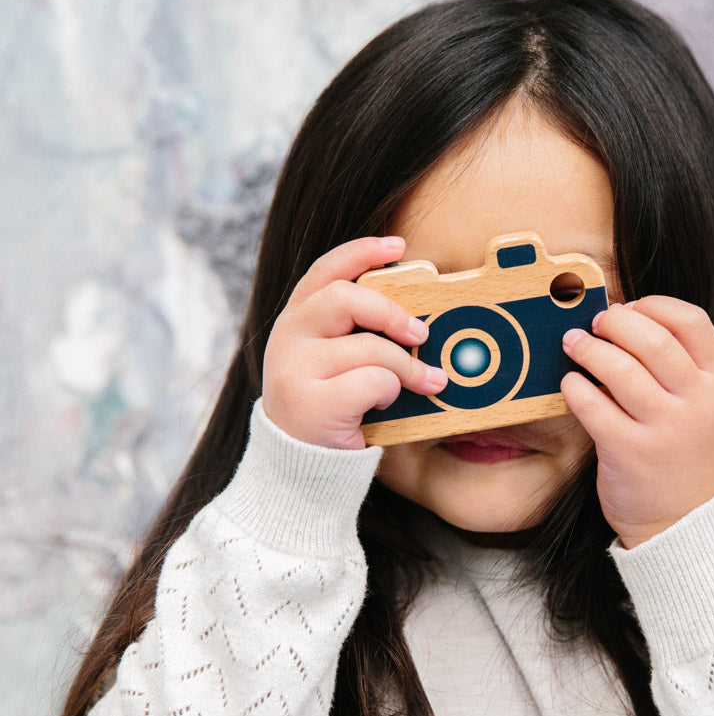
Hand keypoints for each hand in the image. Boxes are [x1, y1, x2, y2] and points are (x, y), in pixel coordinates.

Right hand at [262, 237, 447, 448]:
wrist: (300, 468)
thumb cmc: (332, 410)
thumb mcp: (336, 363)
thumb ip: (359, 334)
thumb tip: (419, 318)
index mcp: (295, 321)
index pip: (325, 271)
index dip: (362, 252)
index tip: (398, 246)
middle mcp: (287, 338)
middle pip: (345, 298)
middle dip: (392, 313)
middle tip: (421, 334)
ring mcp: (295, 371)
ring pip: (368, 347)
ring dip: (406, 366)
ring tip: (424, 382)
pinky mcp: (312, 404)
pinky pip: (372, 381)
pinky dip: (391, 391)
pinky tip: (386, 403)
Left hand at [560, 297, 713, 547]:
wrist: (682, 522)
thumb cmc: (681, 453)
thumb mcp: (700, 407)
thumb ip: (677, 367)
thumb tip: (621, 316)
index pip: (693, 321)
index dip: (655, 305)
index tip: (630, 306)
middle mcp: (696, 403)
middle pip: (653, 339)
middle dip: (615, 321)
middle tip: (594, 321)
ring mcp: (664, 429)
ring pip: (620, 368)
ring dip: (588, 348)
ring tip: (573, 344)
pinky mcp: (629, 452)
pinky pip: (593, 406)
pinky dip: (575, 387)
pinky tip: (570, 383)